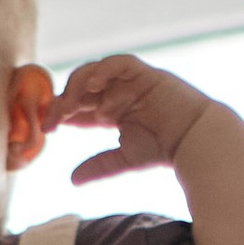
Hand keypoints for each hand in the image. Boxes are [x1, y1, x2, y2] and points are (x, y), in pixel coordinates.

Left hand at [44, 54, 212, 186]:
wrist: (195, 142)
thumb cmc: (165, 149)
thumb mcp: (124, 159)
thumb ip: (99, 166)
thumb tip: (72, 181)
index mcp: (114, 110)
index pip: (80, 105)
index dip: (62, 113)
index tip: (48, 128)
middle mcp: (120, 92)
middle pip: (83, 87)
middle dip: (66, 101)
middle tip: (53, 120)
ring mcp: (132, 81)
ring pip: (96, 73)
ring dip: (79, 86)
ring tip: (71, 106)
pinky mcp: (146, 74)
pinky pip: (119, 64)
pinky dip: (103, 71)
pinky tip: (92, 87)